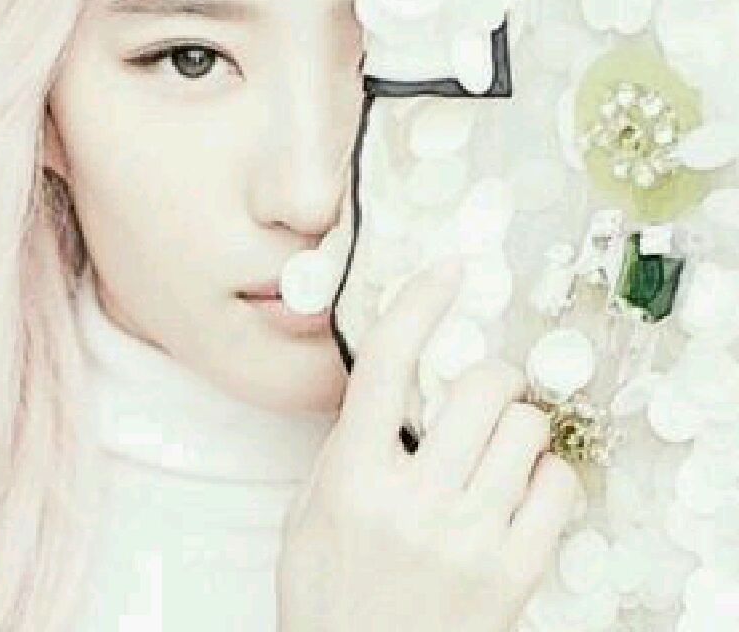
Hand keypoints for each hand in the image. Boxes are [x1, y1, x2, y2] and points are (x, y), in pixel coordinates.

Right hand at [276, 262, 580, 631]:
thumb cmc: (330, 598)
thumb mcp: (310, 514)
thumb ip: (347, 447)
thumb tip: (390, 385)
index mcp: (353, 479)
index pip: (387, 364)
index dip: (419, 304)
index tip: (448, 272)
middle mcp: (413, 503)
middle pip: (482, 388)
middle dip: (487, 378)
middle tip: (478, 397)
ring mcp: (469, 540)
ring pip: (526, 431)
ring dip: (515, 426)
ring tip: (496, 452)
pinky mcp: (514, 576)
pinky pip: (559, 490)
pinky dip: (547, 477)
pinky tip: (520, 491)